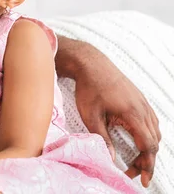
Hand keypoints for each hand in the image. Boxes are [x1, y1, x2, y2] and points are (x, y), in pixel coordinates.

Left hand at [74, 45, 160, 187]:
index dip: (147, 165)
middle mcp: (142, 108)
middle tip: (134, 172)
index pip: (148, 146)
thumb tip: (111, 159)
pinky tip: (138, 140)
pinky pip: (151, 121)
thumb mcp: (91, 116)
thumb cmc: (88, 88)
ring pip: (155, 132)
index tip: (143, 180)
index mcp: (132, 113)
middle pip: (154, 141)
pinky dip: (148, 135)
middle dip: (146, 160)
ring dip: (148, 148)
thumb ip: (102, 138)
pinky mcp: (139, 99)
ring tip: (135, 160)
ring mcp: (143, 103)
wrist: (91, 63)